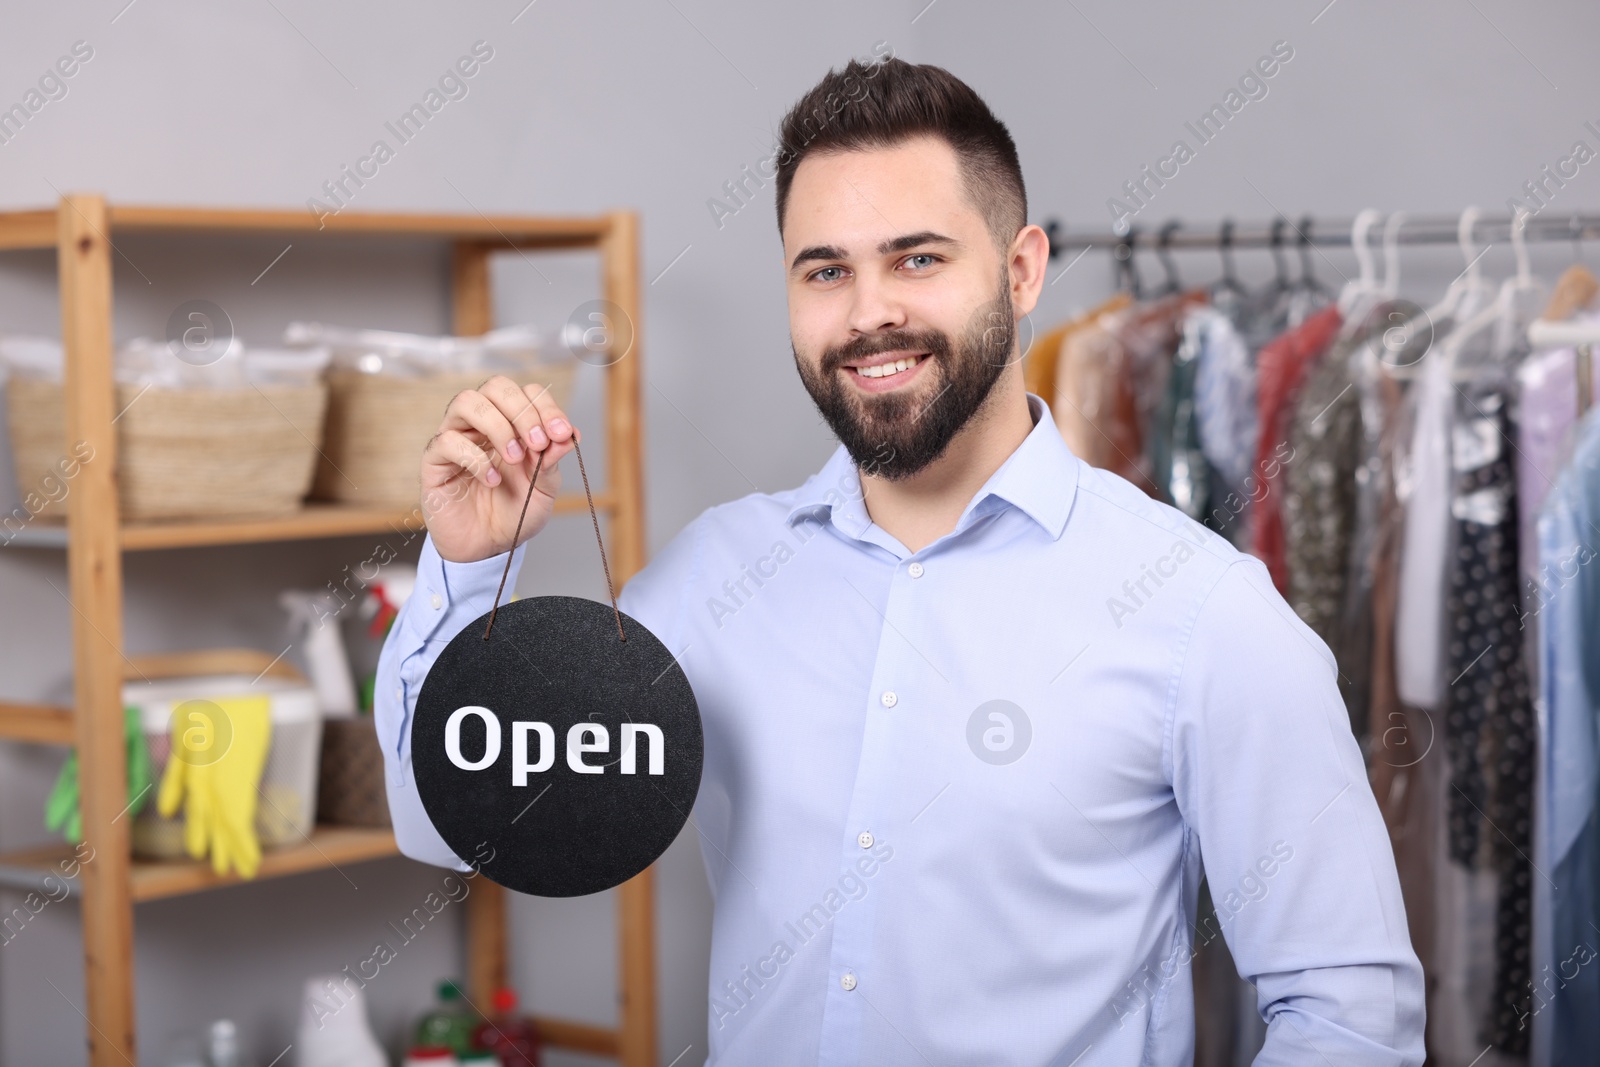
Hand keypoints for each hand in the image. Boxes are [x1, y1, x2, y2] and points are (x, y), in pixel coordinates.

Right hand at [421, 375, 579, 563]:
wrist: (488, 547)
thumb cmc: (515, 512)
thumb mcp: (543, 488)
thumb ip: (552, 460)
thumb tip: (569, 434)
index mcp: (512, 423)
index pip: (527, 392)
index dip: (546, 407)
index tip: (562, 433)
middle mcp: (482, 424)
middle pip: (496, 386)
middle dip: (523, 411)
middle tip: (538, 443)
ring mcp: (456, 437)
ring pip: (467, 402)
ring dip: (497, 426)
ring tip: (514, 457)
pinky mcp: (435, 460)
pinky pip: (447, 440)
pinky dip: (475, 458)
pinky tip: (492, 480)